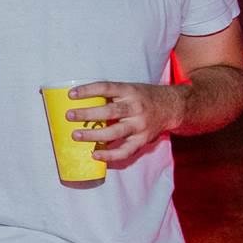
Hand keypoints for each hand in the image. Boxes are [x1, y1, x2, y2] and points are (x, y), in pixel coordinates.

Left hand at [66, 81, 186, 162]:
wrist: (173, 107)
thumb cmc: (143, 98)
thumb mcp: (129, 89)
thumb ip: (110, 95)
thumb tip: (80, 101)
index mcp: (129, 91)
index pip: (106, 88)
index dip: (88, 90)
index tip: (71, 94)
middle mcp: (135, 108)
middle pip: (110, 112)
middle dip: (87, 114)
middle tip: (69, 116)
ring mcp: (140, 125)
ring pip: (115, 132)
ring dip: (94, 135)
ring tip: (76, 135)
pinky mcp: (143, 139)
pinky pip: (125, 150)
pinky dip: (110, 155)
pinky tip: (95, 155)